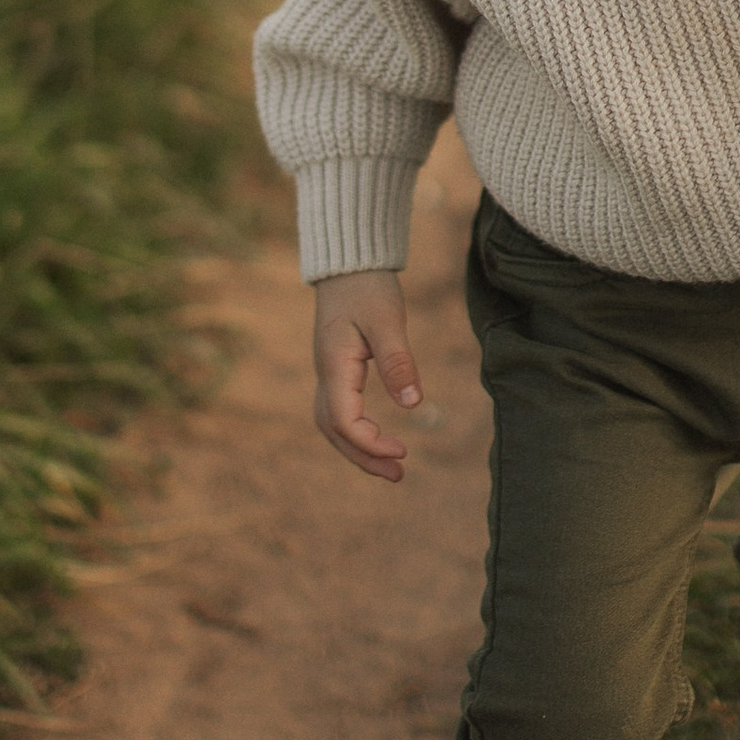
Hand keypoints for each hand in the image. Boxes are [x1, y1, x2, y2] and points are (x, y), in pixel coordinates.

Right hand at [313, 271, 425, 481]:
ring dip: (358, 448)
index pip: (344, 420)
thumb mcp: (387, 322)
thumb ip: (398, 362)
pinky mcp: (336, 369)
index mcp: (334, 366)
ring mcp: (328, 373)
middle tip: (399, 474)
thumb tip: (413, 405)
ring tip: (391, 465)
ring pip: (333, 424)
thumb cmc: (368, 288)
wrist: (348, 264)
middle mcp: (325, 374)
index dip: (370, 442)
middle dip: (363, 457)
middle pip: (334, 431)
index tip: (403, 452)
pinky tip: (377, 436)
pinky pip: (339, 411)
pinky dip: (356, 431)